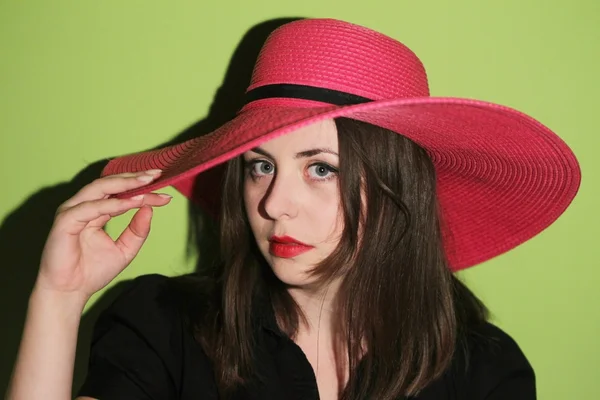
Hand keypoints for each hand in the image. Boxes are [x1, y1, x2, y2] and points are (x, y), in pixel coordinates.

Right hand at [35, 169, 171, 300]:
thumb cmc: (91, 272)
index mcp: (96, 211)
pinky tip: (131, 203)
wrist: (70, 293)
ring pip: (100, 188)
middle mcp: (83, 207)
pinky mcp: (65, 221)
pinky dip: (111, 204)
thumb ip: (138, 231)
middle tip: (156, 175)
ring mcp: (72, 212)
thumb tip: (150, 209)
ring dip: (124, 184)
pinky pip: (91, 208)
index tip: (165, 194)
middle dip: (134, 178)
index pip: (121, 194)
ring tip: (146, 182)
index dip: (143, 191)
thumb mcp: (125, 250)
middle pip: (110, 183)